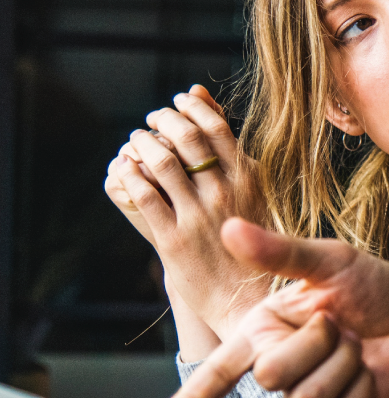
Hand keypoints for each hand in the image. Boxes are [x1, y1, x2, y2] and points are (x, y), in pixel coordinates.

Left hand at [106, 85, 270, 337]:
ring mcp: (198, 216)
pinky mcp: (173, 240)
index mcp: (249, 180)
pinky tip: (126, 169)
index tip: (178, 101)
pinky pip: (144, 196)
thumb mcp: (254, 192)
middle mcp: (225, 194)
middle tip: (153, 118)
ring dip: (142, 143)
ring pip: (162, 163)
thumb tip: (205, 100)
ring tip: (136, 140)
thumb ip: (232, 152)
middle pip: (187, 138)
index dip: (191, 108)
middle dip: (163, 119)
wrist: (247, 297)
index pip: (216, 126)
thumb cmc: (253, 242)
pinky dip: (130, 175)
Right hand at [152, 218, 388, 397]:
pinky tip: (370, 372)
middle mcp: (279, 366)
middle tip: (341, 324)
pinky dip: (358, 388)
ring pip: (303, 397)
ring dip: (342, 365)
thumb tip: (230, 227)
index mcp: (264, 330)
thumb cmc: (377, 287)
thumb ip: (280, 252)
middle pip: (269, 375)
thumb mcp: (331, 262)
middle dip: (314, 343)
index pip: (218, 372)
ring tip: (358, 346)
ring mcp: (307, 397)